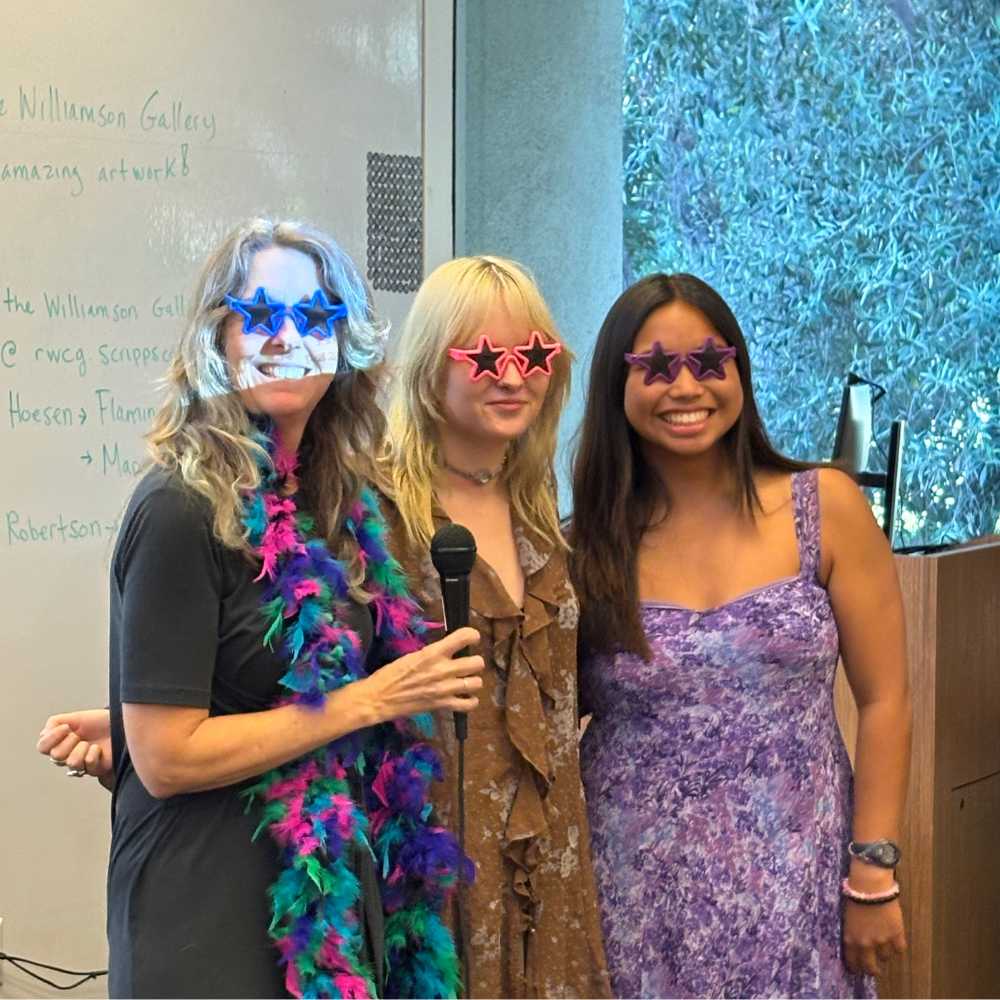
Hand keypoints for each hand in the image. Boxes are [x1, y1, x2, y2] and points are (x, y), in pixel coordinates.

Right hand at [37, 708, 113, 786]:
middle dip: (69, 741)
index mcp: (59, 743)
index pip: (42, 747)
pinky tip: (98, 749)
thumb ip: (55, 722)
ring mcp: (80, 765)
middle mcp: (66, 756)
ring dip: (81, 748)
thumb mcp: (75, 717)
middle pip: (55, 756)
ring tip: (89, 743)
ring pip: (71, 763)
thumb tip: (44, 733)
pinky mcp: (94, 769)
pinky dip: (94, 753)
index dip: (51, 738)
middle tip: (80, 735)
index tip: (66, 727)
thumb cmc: (98, 722)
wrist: (120, 723)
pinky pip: (89, 764)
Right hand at [361, 626, 484, 722]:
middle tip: (467, 664)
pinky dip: (470, 701)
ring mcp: (445, 689)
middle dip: (475, 662)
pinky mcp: (442, 705)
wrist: (379, 698)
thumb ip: (433, 654)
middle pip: (477, 662)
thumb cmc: (391, 674)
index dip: (472, 636)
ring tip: (466, 681)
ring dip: (473, 681)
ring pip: (477, 683)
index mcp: (433, 653)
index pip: (464, 637)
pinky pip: (468, 704)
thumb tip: (448, 650)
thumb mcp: (413, 656)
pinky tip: (466, 698)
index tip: (471, 639)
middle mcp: (443, 669)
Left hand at [843, 897, 906, 977]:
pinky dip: (898, 946)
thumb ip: (852, 932)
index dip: (856, 967)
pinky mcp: (896, 934)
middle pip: (870, 967)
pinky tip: (896, 941)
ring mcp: (882, 940)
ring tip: (884, 945)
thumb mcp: (847, 917)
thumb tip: (855, 941)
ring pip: (885, 957)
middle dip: (872, 970)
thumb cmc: (855, 896)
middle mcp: (866, 943)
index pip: (853, 961)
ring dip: (884, 953)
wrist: (870, 886)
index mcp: (850, 938)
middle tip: (874, 970)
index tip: (857, 969)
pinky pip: (900, 949)